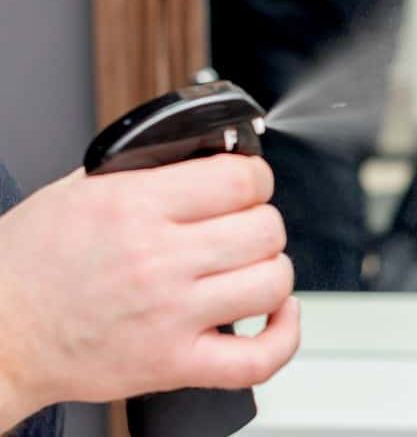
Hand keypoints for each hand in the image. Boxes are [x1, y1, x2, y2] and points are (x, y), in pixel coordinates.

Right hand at [0, 156, 297, 425]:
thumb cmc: (29, 263)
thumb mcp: (80, 191)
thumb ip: (149, 171)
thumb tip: (211, 156)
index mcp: (135, 207)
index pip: (240, 179)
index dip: (256, 177)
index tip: (249, 184)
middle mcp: (158, 260)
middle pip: (265, 228)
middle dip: (262, 221)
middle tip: (241, 227)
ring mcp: (170, 315)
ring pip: (273, 282)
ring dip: (272, 270)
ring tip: (249, 267)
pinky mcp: (173, 363)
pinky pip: (258, 357)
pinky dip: (284, 334)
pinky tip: (276, 313)